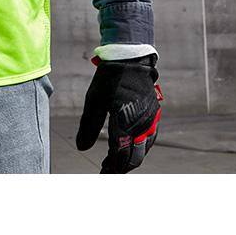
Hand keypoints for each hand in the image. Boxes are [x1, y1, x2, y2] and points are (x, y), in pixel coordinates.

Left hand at [76, 55, 161, 173]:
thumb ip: (88, 126)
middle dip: (121, 168)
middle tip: (108, 172)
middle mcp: (141, 124)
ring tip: (117, 164)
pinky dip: (140, 148)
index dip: (110, 168)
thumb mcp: (93, 101)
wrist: (130, 60)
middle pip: (134, 157)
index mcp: (124, 122)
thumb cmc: (109, 79)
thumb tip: (81, 148)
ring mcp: (150, 120)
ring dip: (131, 160)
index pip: (119, 155)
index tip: (101, 174)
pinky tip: (131, 148)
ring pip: (143, 150)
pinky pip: (150, 139)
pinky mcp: (154, 115)